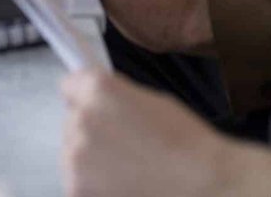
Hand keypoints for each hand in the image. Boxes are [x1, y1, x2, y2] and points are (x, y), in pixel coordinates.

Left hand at [62, 70, 239, 196]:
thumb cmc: (185, 143)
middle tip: (125, 145)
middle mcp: (80, 120)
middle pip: (72, 121)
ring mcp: (74, 159)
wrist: (200, 184)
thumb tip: (98, 101)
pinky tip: (123, 185)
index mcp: (98, 90)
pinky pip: (77, 182)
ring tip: (128, 169)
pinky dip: (93, 186)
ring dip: (90, 161)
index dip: (86, 96)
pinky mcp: (76, 190)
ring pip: (72, 154)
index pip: (70, 85)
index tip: (97, 108)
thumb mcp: (151, 100)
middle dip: (92, 132)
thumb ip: (116, 97)